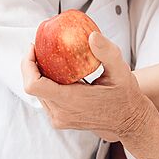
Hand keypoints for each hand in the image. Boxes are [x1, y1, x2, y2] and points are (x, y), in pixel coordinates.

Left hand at [21, 32, 158, 143]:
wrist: (130, 121)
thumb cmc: (126, 97)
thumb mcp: (121, 71)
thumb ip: (107, 53)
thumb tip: (92, 36)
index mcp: (71, 101)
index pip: (34, 86)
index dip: (27, 65)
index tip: (34, 48)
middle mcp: (61, 113)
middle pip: (33, 87)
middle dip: (32, 65)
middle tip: (42, 47)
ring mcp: (59, 119)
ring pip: (37, 93)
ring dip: (39, 74)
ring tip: (50, 57)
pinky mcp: (60, 120)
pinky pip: (45, 98)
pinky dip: (46, 83)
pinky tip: (58, 71)